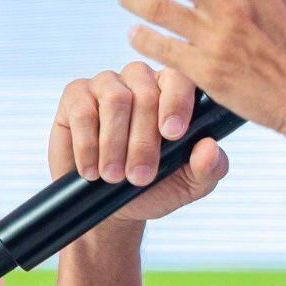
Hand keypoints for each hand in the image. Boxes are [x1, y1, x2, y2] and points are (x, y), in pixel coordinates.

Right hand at [47, 61, 229, 225]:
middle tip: (140, 177)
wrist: (115, 206)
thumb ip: (209, 167)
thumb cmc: (158, 186)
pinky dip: (87, 144)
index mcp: (174, 90)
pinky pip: (82, 110)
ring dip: (114, 143)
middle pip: (145, 93)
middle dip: (143, 139)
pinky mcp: (75, 95)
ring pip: (115, 99)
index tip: (173, 135)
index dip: (177, 103)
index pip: (180, 79)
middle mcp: (141, 79)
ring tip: (114, 177)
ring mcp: (107, 83)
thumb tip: (210, 147)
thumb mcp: (191, 184)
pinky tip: (91, 170)